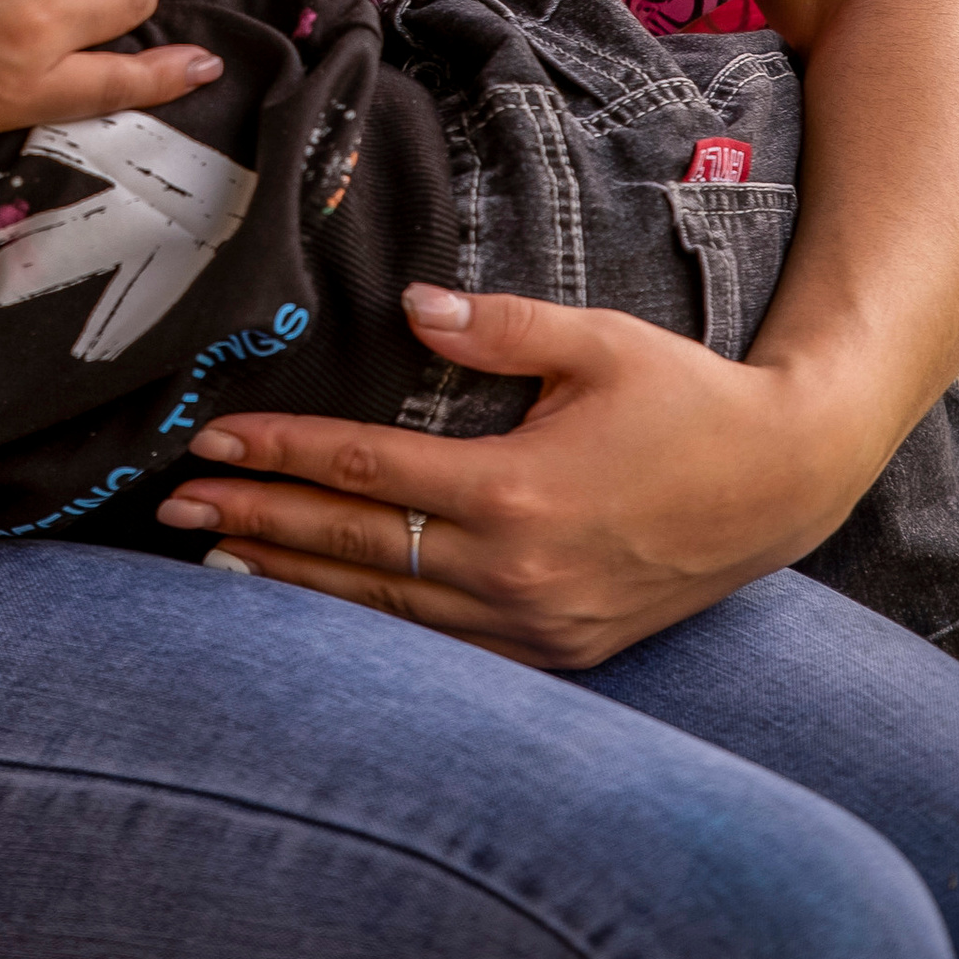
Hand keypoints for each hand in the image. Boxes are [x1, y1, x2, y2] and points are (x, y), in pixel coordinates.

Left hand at [155, 284, 876, 668]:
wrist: (784, 485)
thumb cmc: (691, 400)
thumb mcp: (601, 343)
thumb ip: (501, 326)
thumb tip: (412, 306)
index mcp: (517, 493)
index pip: (364, 468)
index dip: (279, 451)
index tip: (211, 437)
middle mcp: (515, 573)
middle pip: (352, 547)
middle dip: (257, 521)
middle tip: (174, 507)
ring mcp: (534, 626)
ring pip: (383, 610)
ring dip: (294, 583)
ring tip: (218, 560)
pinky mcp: (554, 652)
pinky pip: (436, 643)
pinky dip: (367, 627)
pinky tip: (318, 611)